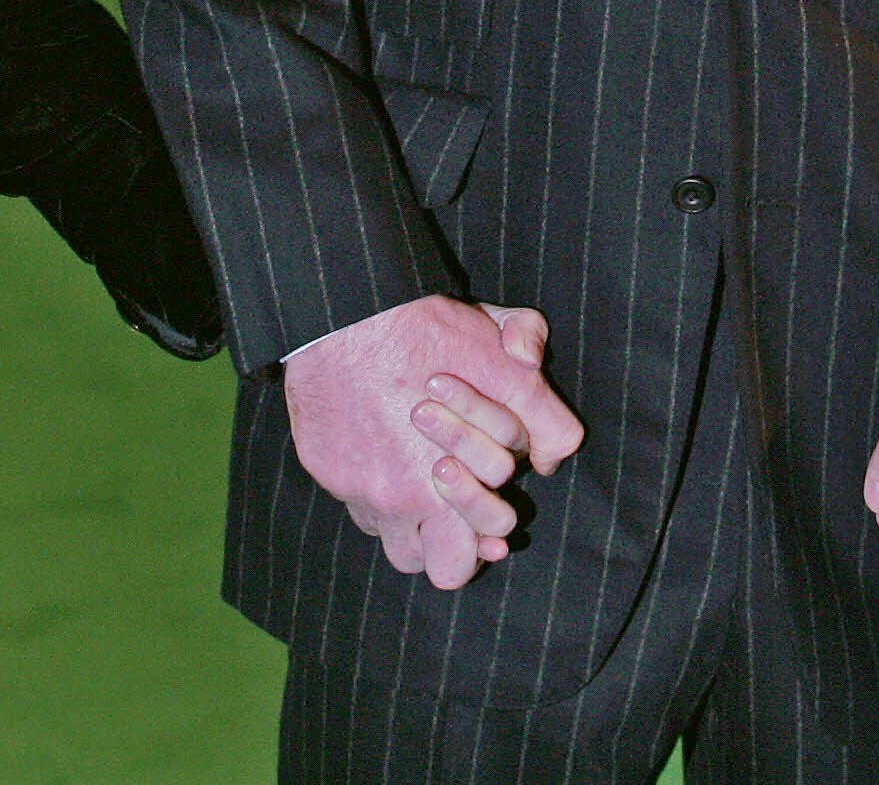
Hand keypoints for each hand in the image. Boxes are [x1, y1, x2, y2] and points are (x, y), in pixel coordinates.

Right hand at [285, 295, 583, 590]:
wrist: (347, 310)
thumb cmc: (428, 332)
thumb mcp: (504, 359)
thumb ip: (543, 410)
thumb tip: (554, 457)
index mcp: (446, 480)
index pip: (475, 550)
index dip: (492, 535)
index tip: (495, 518)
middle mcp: (397, 497)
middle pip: (438, 568)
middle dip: (456, 546)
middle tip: (464, 514)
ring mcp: (355, 487)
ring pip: (392, 544)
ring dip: (412, 527)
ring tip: (426, 493)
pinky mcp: (325, 470)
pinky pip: (355, 506)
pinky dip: (373, 493)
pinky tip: (388, 457)